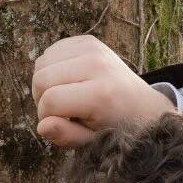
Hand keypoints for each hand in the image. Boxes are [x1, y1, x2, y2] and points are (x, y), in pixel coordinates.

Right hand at [31, 35, 175, 147]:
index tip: (57, 123)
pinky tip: (66, 80)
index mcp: (100, 93)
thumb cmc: (114, 126)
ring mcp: (92, 48)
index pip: (50, 100)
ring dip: (44, 83)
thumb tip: (42, 126)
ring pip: (41, 63)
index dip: (45, 116)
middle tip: (57, 110)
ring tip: (61, 95)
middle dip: (41, 99)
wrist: (141, 105)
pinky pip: (50, 51)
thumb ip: (66, 136)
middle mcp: (96, 65)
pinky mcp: (88, 41)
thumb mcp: (92, 141)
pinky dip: (51, 67)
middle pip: (41, 78)